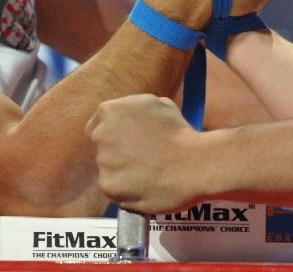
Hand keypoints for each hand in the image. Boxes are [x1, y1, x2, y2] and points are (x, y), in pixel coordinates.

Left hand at [85, 94, 201, 212]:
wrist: (194, 164)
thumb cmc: (180, 133)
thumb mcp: (158, 104)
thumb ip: (134, 109)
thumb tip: (129, 117)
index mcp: (110, 111)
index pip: (97, 124)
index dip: (113, 133)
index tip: (126, 141)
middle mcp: (102, 134)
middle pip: (101, 146)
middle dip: (117, 151)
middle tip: (140, 158)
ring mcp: (103, 161)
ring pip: (108, 168)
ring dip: (122, 171)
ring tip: (148, 172)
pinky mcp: (108, 185)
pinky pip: (113, 188)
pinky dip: (126, 189)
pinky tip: (145, 184)